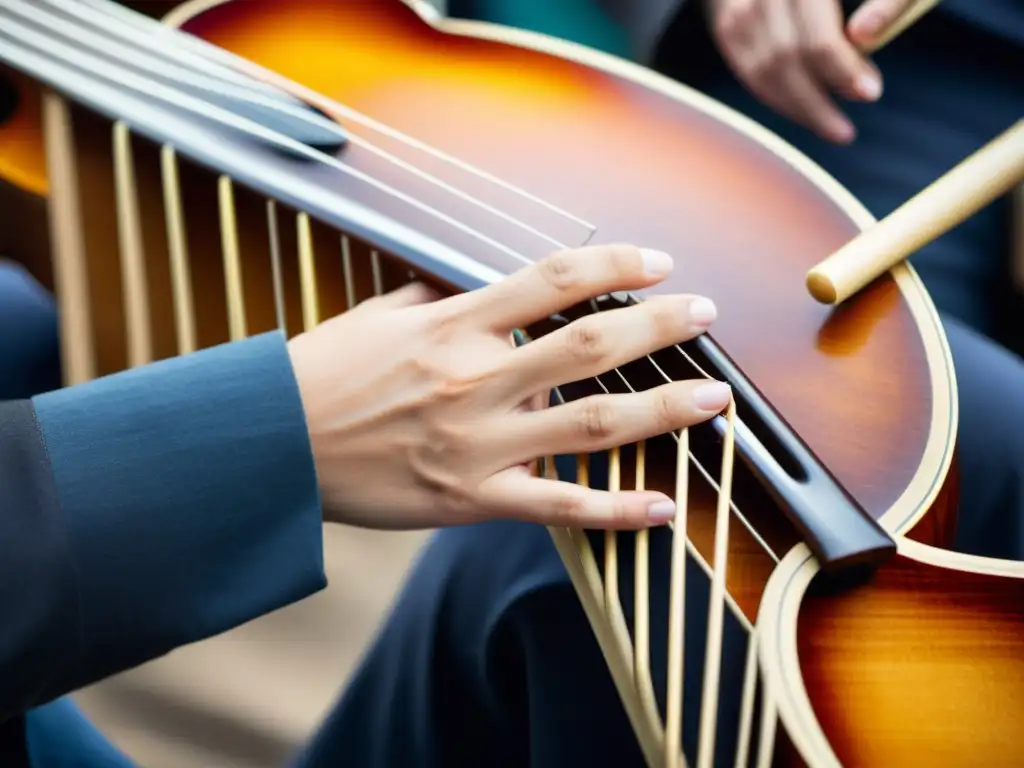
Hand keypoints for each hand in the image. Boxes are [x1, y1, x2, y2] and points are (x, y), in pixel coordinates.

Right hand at [287, 244, 729, 530]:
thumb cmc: (324, 373)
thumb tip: (478, 280)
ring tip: (715, 399)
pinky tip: (664, 509)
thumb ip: (439, 297)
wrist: (273, 445)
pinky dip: (616, 510)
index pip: (554, 279)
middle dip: (660, 325)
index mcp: (454, 324)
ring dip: (663, 409)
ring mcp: (479, 443)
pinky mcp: (472, 500)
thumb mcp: (380, 315)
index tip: (657, 260)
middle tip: (707, 313)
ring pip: (592, 423)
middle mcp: (477, 379)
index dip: (615, 263)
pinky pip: (559, 506)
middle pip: (592, 345)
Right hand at [705, 0, 917, 143]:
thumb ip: (880, 10)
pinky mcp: (728, 26)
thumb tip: (863, 63)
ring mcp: (740, 9)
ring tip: (831, 126)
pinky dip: (779, 97)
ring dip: (799, 107)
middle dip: (817, 102)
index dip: (844, 70)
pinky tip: (805, 110)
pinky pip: (752, 73)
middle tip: (844, 130)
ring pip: (766, 72)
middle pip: (787, 60)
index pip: (818, 40)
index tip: (871, 93)